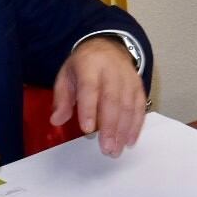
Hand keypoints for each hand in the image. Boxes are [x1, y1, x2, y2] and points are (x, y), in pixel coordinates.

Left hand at [51, 36, 146, 156]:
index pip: (90, 87)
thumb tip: (57, 120)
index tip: (87, 130)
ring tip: (116, 149)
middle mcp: (111, 70)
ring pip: (129, 105)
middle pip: (112, 99)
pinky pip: (140, 106)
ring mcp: (128, 78)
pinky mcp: (138, 85)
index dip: (89, 109)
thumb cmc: (84, 66)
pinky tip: (130, 140)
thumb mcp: (66, 76)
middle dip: (110, 126)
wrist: (108, 46)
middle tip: (107, 148)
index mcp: (89, 66)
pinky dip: (136, 125)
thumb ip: (62, 99)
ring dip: (124, 130)